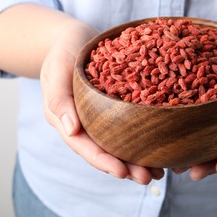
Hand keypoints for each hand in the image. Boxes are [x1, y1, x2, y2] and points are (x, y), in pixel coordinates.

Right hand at [40, 22, 164, 183]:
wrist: (74, 38)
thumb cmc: (61, 52)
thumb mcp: (56, 70)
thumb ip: (59, 99)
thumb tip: (71, 130)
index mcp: (67, 120)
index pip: (84, 147)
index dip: (103, 161)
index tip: (122, 172)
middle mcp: (85, 123)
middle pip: (105, 151)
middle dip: (126, 167)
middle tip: (150, 178)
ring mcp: (100, 116)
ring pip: (119, 142)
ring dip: (137, 158)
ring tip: (160, 171)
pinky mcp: (114, 106)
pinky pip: (128, 124)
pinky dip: (142, 135)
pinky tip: (160, 143)